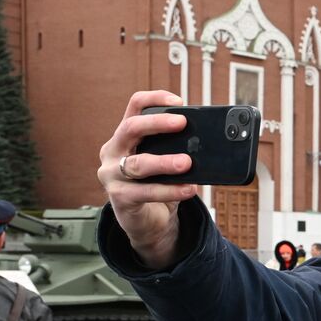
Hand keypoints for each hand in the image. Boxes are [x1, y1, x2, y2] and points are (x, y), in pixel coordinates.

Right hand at [96, 90, 197, 269]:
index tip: (178, 100)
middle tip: (182, 123)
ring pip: (138, 164)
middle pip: (131, 128)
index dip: (154, 99)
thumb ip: (177, 147)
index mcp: (125, 136)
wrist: (148, 221)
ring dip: (165, 162)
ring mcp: (112, 175)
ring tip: (187, 162)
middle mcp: (113, 151)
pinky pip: (145, 192)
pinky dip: (169, 190)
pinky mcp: (120, 198)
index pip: (134, 107)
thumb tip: (208, 139)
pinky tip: (188, 189)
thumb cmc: (157, 184)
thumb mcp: (166, 160)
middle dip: (158, 123)